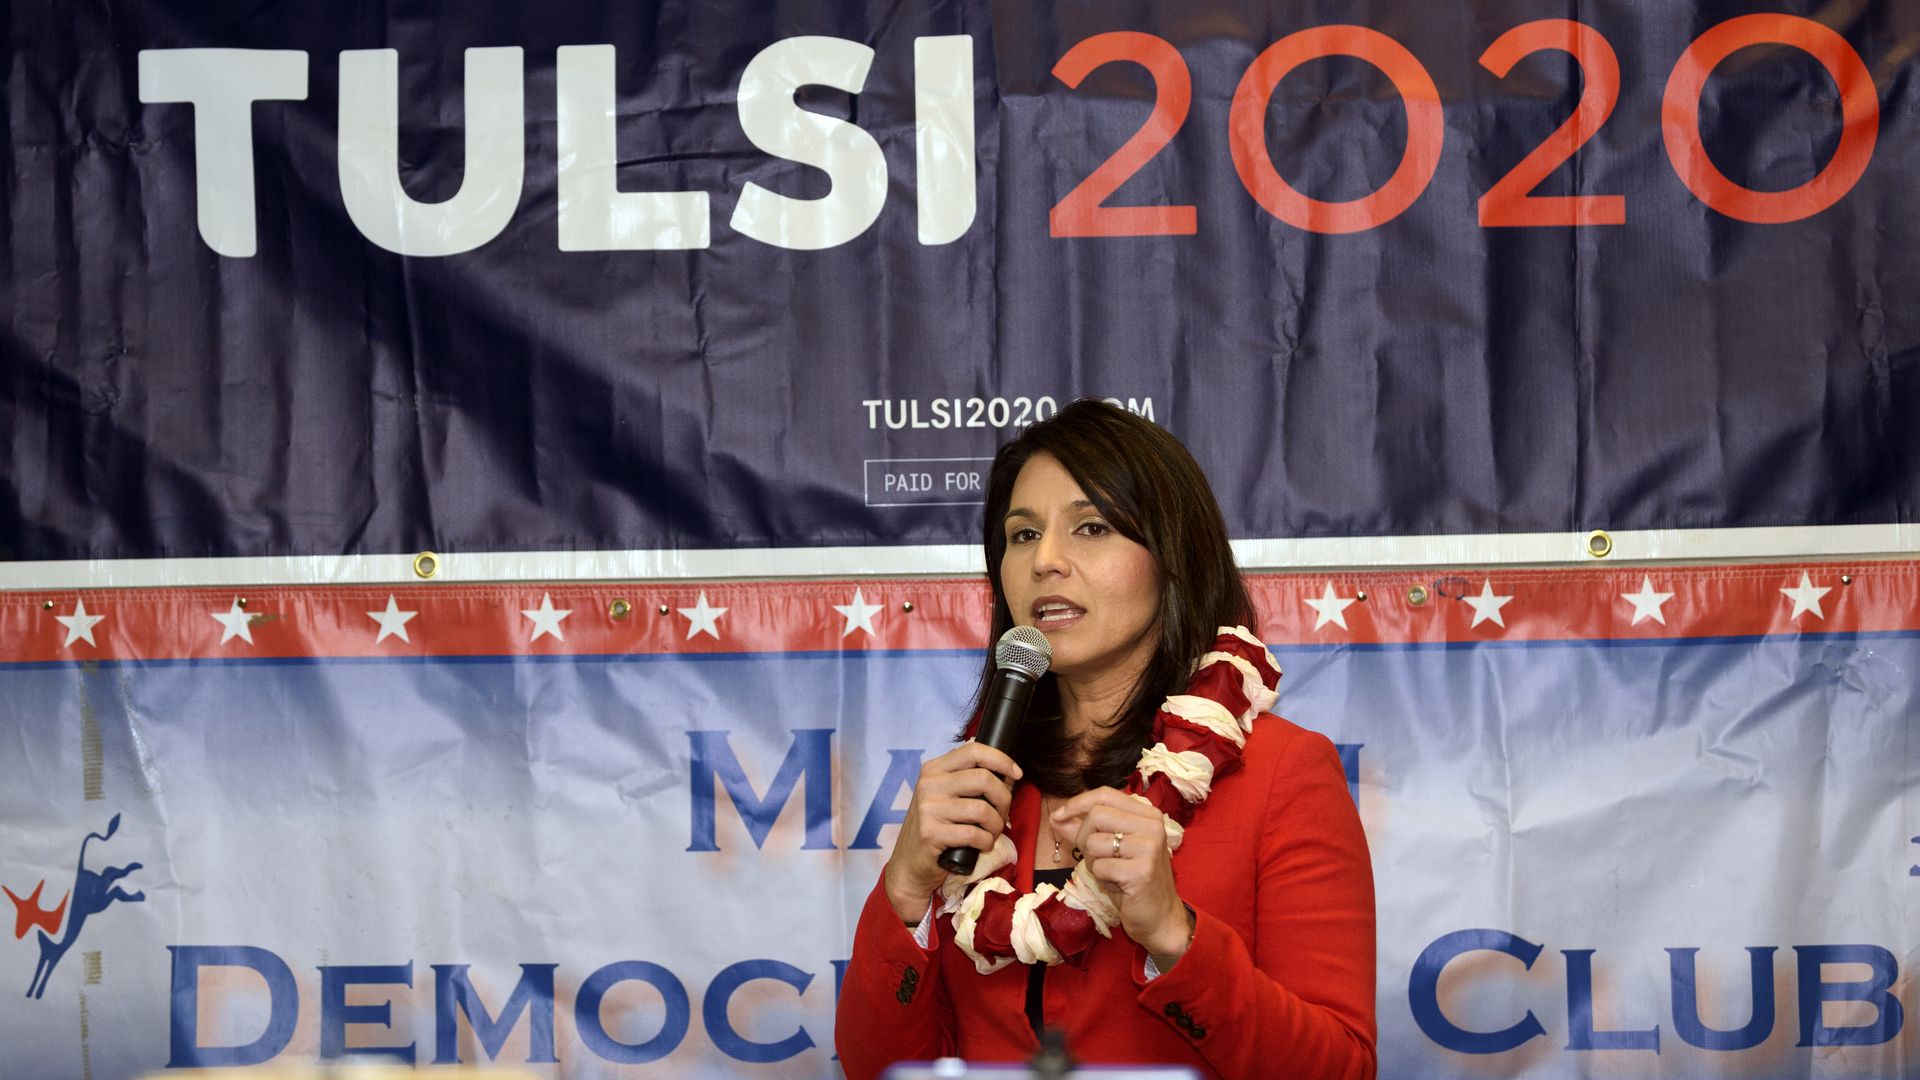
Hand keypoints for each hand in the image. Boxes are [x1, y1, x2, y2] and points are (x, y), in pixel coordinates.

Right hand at [881, 742, 1022, 923]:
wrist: (909, 863)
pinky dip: (986, 841)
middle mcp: (929, 784)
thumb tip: (1008, 774)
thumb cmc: (936, 828)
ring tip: (991, 833)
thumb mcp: (946, 797)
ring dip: (996, 825)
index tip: (1016, 774)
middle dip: (1004, 798)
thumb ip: (969, 782)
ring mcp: (928, 808)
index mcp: (934, 769)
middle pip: (984, 778)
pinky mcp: (930, 833)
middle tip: (1002, 814)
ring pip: (982, 809)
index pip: (974, 750)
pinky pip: (974, 834)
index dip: (1001, 760)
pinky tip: (982, 845)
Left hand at [1052, 787, 1191, 958]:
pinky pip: (1100, 867)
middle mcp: (1152, 825)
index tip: (1059, 816)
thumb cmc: (1132, 881)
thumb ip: (1084, 830)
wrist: (1159, 917)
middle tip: (1096, 858)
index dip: (1077, 803)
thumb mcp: (1108, 850)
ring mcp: (1149, 847)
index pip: (1105, 794)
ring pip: (1094, 842)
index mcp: (1147, 814)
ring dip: (1094, 862)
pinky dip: (1102, 879)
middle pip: (1096, 815)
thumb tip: (1056, 817)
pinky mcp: (1141, 871)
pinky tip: (1119, 886)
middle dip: (1083, 838)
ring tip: (1112, 874)